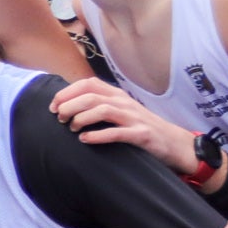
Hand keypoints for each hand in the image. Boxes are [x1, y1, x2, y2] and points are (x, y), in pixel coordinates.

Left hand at [51, 78, 196, 173]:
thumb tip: (69, 106)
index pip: (88, 84)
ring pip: (102, 110)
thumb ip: (100, 105)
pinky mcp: (141, 135)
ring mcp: (133, 118)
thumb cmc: (141, 127)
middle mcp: (124, 102)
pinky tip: (85, 139)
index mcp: (117, 95)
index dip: (67, 92)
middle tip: (59, 119)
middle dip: (69, 106)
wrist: (174, 143)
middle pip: (91, 96)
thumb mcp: (121, 111)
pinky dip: (97, 136)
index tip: (53, 106)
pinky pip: (116, 133)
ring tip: (71, 128)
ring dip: (81, 118)